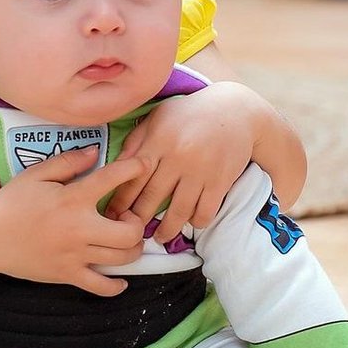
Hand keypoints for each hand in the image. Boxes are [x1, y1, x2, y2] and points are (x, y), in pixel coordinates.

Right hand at [0, 147, 148, 295]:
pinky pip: (101, 287)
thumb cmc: (11, 203)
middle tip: (127, 217)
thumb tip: (95, 153)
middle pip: (130, 232)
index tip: (143, 165)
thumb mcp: (36, 174)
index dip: (134, 169)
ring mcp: (75, 255)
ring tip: (122, 239)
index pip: (112, 180)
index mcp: (72, 199)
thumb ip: (68, 162)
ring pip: (123, 258)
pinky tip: (118, 277)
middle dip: (137, 223)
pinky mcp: (68, 275)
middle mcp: (79, 228)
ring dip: (131, 249)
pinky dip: (115, 285)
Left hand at [105, 82, 257, 243]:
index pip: (133, 176)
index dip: (121, 198)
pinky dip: (196, 221)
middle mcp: (177, 157)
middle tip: (130, 232)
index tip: (113, 214)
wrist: (234, 110)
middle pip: (153, 196)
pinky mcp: (220, 180)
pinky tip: (190, 223)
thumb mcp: (158, 118)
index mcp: (158, 141)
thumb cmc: (188, 114)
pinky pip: (205, 210)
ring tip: (159, 237)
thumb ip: (136, 141)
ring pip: (179, 210)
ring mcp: (200, 170)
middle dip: (139, 218)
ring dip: (168, 228)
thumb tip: (116, 166)